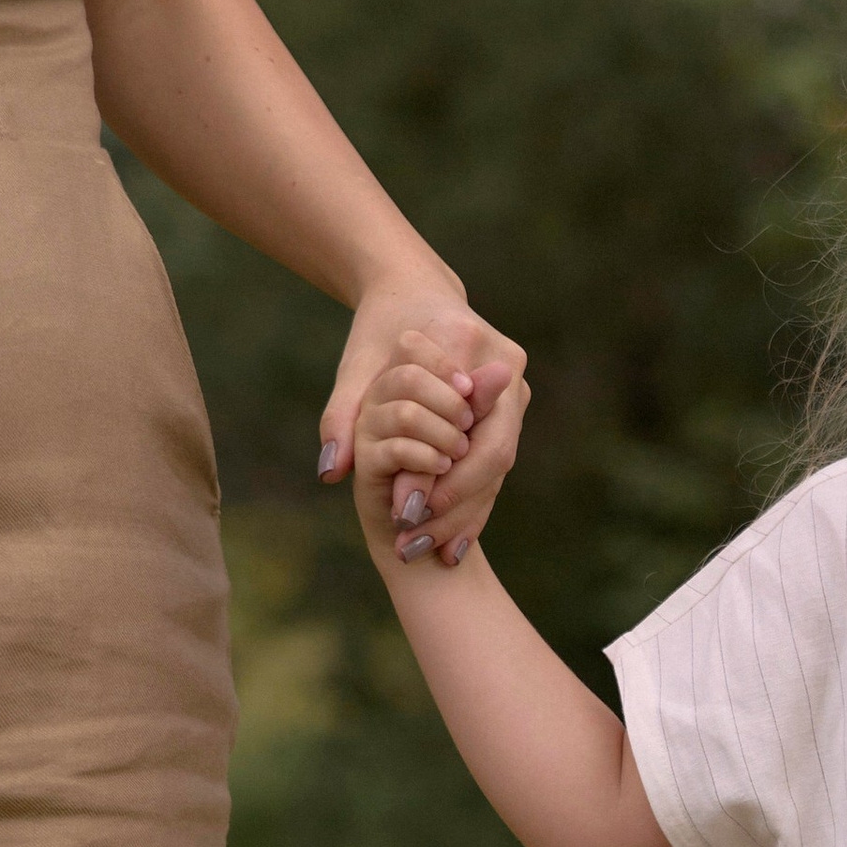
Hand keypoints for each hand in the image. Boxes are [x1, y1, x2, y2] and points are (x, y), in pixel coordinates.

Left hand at [319, 289, 526, 566]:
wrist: (415, 294)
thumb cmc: (379, 331)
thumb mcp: (355, 369)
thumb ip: (342, 417)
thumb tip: (330, 471)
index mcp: (462, 339)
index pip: (457, 421)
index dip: (437, 473)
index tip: (405, 511)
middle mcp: (503, 361)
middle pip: (494, 451)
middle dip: (458, 503)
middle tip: (420, 538)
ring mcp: (516, 383)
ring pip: (502, 462)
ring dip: (470, 511)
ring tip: (437, 552)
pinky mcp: (516, 401)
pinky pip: (500, 458)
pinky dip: (476, 499)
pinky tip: (454, 541)